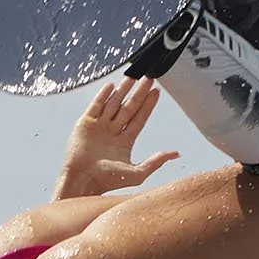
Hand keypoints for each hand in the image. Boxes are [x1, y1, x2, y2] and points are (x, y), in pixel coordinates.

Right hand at [52, 79, 179, 199]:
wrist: (82, 180)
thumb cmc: (107, 181)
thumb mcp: (138, 173)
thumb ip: (156, 161)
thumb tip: (176, 154)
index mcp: (125, 142)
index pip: (139, 118)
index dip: (148, 105)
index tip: (156, 92)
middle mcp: (113, 132)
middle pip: (129, 107)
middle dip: (139, 93)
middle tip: (148, 79)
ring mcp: (99, 126)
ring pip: (114, 103)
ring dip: (123, 90)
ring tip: (132, 77)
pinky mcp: (85, 123)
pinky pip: (96, 105)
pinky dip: (103, 95)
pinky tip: (112, 86)